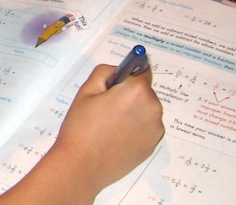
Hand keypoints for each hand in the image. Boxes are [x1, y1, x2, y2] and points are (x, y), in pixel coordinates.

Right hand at [0, 64, 162, 203]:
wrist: (82, 166)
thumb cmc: (80, 127)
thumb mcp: (86, 90)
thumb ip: (105, 72)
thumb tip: (119, 72)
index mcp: (137, 91)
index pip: (142, 70)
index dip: (128, 73)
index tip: (120, 78)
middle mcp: (153, 108)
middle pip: (144, 91)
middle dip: (129, 94)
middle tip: (104, 107)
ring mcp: (155, 129)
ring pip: (145, 110)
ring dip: (133, 111)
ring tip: (108, 125)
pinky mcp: (153, 145)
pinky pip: (146, 127)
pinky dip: (135, 128)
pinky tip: (115, 137)